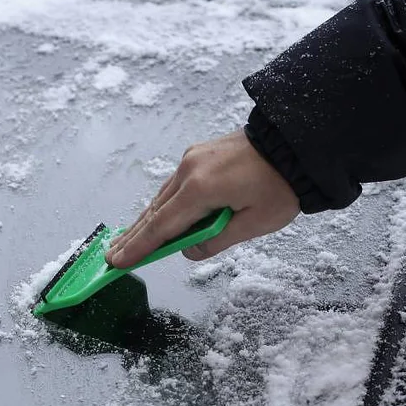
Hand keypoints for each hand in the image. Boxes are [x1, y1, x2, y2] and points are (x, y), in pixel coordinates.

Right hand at [106, 129, 300, 267]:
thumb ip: (216, 240)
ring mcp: (191, 159)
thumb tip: (189, 250)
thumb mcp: (254, 223)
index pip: (162, 226)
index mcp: (201, 189)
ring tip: (126, 241)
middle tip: (111, 255)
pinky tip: (154, 217)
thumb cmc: (281, 185)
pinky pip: (174, 186)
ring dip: (146, 221)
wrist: (295, 142)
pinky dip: (162, 205)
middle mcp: (189, 170)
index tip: (118, 262)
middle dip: (133, 236)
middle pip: (155, 211)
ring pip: (163, 197)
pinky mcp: (198, 154)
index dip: (139, 248)